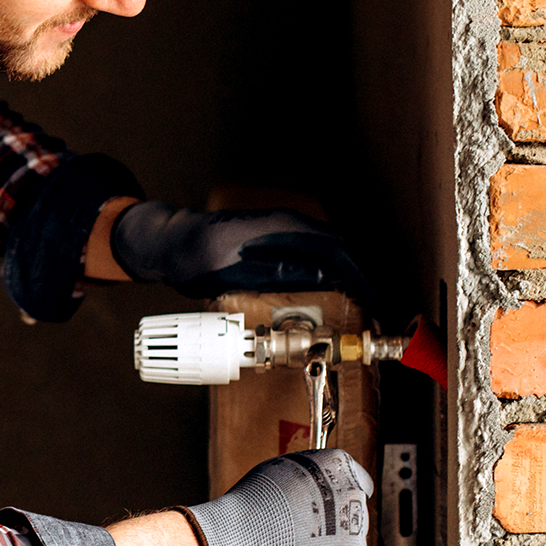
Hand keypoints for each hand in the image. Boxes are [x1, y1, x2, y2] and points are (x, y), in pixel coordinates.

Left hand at [110, 202, 367, 300]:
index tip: (374, 309)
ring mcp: (285, 232)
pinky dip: (330, 280)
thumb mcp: (236, 272)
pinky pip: (315, 259)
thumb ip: (280, 272)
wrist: (171, 243)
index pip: (341, 253)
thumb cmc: (197, 256)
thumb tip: (325, 277)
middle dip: (363, 286)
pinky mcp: (278, 244)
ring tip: (359, 315)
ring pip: (332, 257)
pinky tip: (332, 301)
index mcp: (285, 228)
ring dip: (349, 284)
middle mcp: (291, 225)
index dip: (364, 282)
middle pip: (343, 254)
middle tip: (373, 319)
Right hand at [185, 448, 372, 545]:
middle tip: (303, 533)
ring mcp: (356, 537)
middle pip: (353, 515)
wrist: (241, 542)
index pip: (358, 480)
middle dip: (334, 524)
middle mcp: (355, 498)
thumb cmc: (252, 502)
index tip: (329, 506)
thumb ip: (310, 476)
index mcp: (340, 466)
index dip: (340, 494)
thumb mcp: (282, 469)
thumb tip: (316, 486)